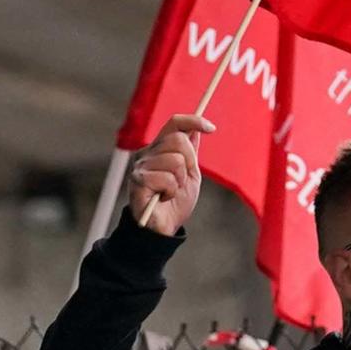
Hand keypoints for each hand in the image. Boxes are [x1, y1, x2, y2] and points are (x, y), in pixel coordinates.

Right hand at [126, 115, 207, 236]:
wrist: (163, 228)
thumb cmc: (175, 203)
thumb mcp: (190, 176)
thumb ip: (190, 153)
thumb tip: (194, 130)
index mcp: (159, 149)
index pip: (174, 123)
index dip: (193, 121)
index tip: (212, 128)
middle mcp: (147, 153)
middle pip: (178, 140)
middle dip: (190, 162)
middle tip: (183, 180)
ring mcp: (141, 166)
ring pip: (175, 160)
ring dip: (179, 181)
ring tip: (170, 192)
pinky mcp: (139, 180)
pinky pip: (167, 178)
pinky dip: (171, 192)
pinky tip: (162, 198)